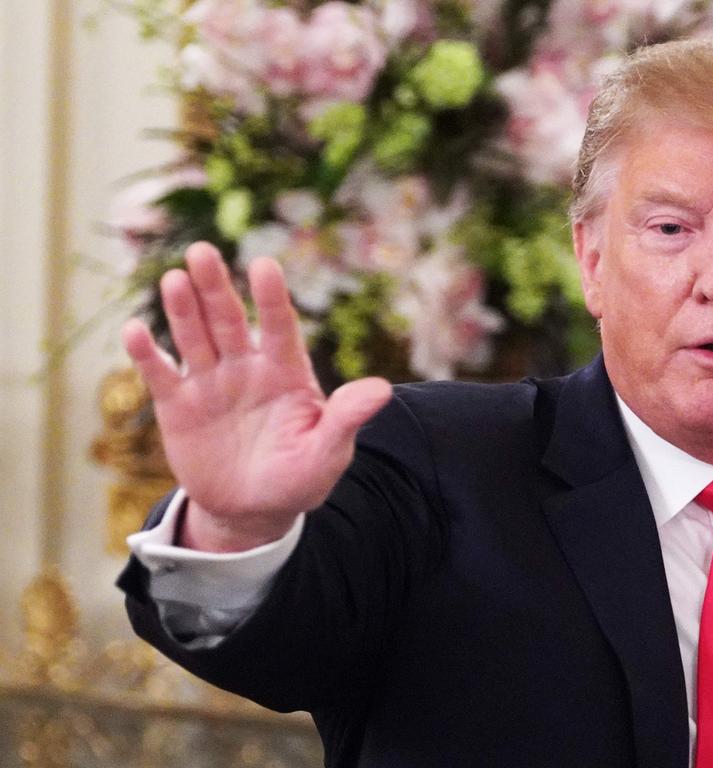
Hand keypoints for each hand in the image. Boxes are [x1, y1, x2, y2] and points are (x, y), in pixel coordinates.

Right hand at [122, 242, 391, 551]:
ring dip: (183, 309)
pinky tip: (136, 330)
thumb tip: (382, 389)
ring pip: (194, 337)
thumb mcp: (328, 453)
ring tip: (175, 279)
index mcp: (287, 372)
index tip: (264, 266)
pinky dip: (147, 354)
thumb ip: (346, 419)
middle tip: (202, 252)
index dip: (272, 299)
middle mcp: (247, 367)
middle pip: (228, 319)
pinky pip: (160, 373)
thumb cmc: (300, 477)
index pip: (280, 327)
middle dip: (216, 287)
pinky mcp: (177, 405)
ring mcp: (210, 382)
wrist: (254, 511)